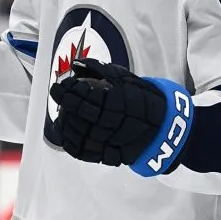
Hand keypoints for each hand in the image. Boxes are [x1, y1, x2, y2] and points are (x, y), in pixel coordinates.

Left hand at [48, 58, 193, 176]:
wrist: (162, 126)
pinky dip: (70, 141)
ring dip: (65, 121)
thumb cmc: (142, 99)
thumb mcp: (123, 78)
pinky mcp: (105, 154)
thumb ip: (99, 69)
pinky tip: (67, 131)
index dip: (67, 89)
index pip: (81, 94)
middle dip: (64, 102)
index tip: (60, 85)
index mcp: (113, 101)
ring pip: (76, 132)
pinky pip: (81, 150)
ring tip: (63, 113)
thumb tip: (76, 65)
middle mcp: (109, 121)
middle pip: (76, 112)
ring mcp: (107, 140)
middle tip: (58, 94)